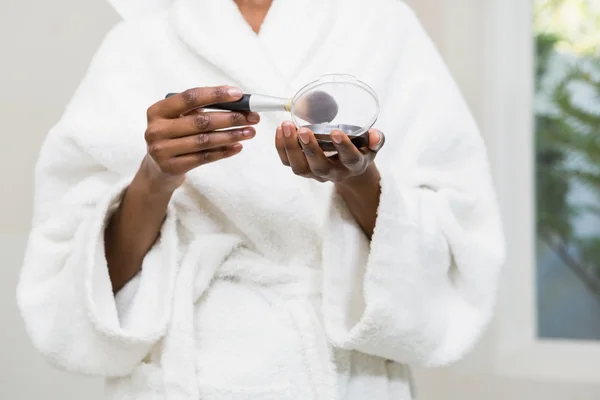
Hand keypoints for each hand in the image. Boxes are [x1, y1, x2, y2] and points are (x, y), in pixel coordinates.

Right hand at [140, 86, 259, 191]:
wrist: (157, 170)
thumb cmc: (175, 137)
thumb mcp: (179, 119)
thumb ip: (201, 109)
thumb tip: (238, 103)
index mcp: (158, 110)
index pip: (190, 97)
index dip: (215, 94)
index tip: (238, 94)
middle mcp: (156, 129)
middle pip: (201, 121)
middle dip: (231, 117)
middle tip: (253, 117)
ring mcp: (162, 150)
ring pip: (205, 141)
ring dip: (231, 135)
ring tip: (250, 132)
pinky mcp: (172, 167)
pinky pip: (204, 157)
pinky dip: (224, 152)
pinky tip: (238, 147)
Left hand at [275, 121, 384, 182]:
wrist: (349, 170)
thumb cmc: (359, 151)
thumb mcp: (371, 145)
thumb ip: (375, 139)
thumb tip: (374, 135)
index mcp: (354, 165)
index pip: (350, 159)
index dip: (344, 147)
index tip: (335, 133)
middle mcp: (334, 172)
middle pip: (320, 166)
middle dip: (310, 149)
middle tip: (303, 130)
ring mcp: (316, 173)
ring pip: (300, 167)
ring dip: (291, 148)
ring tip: (286, 126)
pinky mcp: (303, 170)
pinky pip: (288, 163)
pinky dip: (281, 147)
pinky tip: (280, 130)